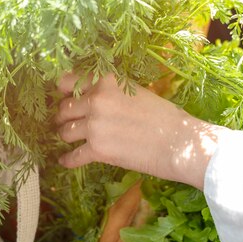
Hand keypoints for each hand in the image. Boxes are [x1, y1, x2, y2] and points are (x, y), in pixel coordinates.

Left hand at [55, 73, 225, 189]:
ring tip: (68, 139)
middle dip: (63, 116)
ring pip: (64, 131)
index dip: (63, 89)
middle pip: (64, 108)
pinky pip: (72, 156)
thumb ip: (114, 92)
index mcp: (107, 81)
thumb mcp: (138, 92)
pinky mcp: (97, 150)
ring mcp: (94, 126)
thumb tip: (99, 97)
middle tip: (65, 121)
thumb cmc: (166, 117)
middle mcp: (96, 100)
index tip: (62, 96)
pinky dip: (67, 160)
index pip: (69, 80)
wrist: (179, 142)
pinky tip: (64, 161)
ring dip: (65, 136)